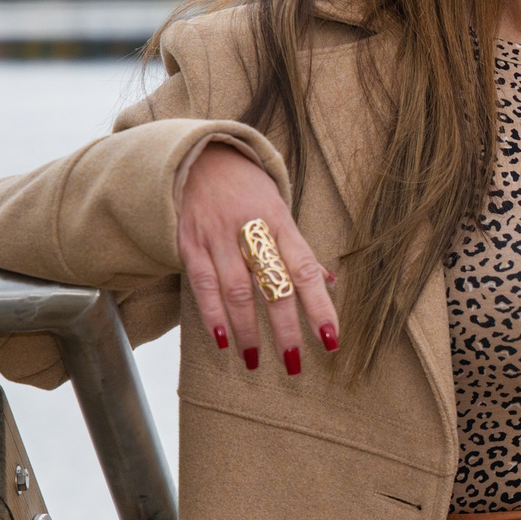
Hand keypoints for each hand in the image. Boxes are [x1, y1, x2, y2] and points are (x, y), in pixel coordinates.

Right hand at [176, 143, 338, 374]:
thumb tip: (330, 282)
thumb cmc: (247, 188)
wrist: (198, 156)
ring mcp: (217, 236)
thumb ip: (299, 249)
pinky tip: (222, 340)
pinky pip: (202, 284)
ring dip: (247, 329)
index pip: (305, 269)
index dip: (319, 305)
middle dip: (285, 327)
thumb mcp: (279, 209)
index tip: (331, 338)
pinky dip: (212, 314)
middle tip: (294, 363)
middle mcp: (250, 229)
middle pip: (273, 284)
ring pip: (236, 289)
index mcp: (280, 221)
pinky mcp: (189, 242)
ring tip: (255, 361)